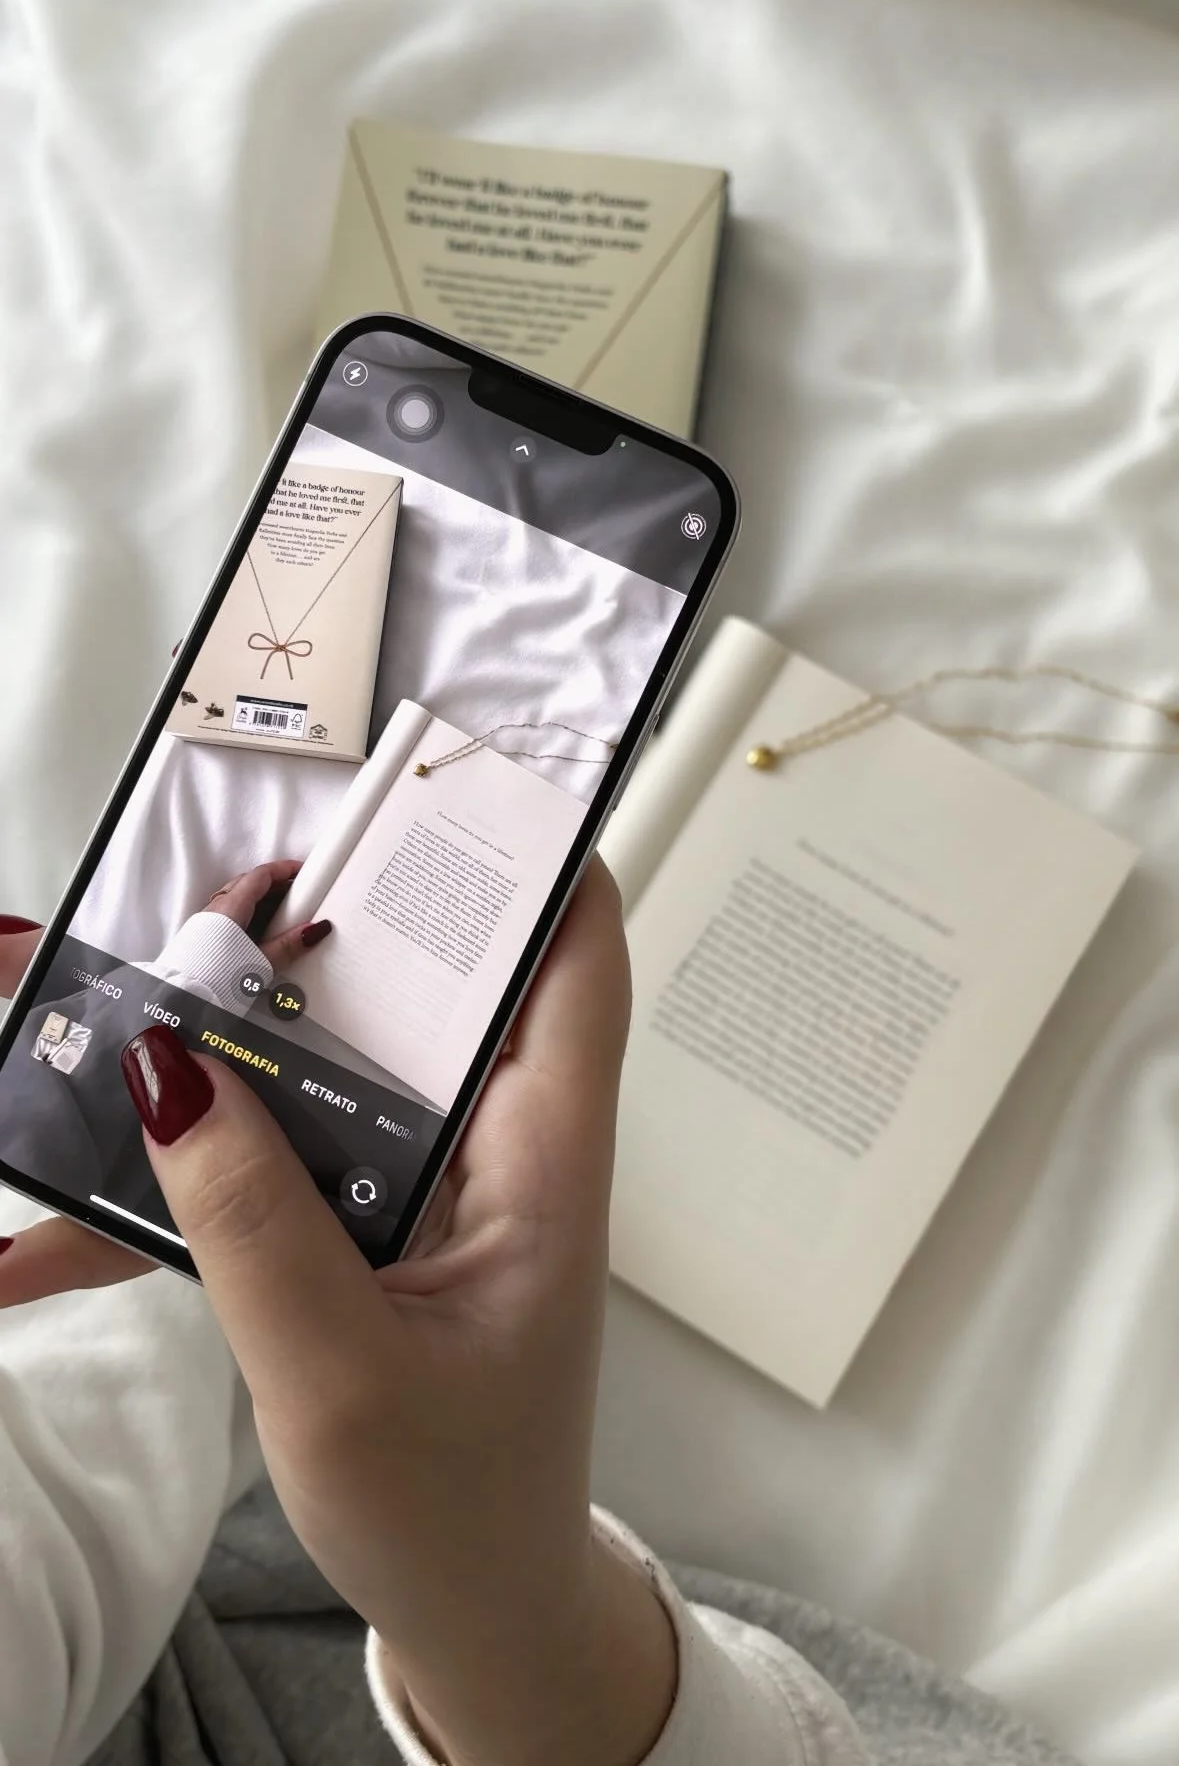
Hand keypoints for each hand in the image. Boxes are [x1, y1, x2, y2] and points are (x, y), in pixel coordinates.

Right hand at [1, 867, 675, 1765]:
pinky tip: (57, 1213)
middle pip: (425, 993)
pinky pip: (270, 1169)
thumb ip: (254, 1225)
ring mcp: (419, 1196)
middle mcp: (489, 1153)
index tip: (464, 776)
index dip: (543, 859)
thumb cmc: (454, 1513)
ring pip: (328, 1072)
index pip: (578, 969)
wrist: (473, 1623)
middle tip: (221, 889)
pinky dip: (184, 1173)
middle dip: (325, 927)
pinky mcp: (359, 1240)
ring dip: (226, 1043)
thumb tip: (170, 1067)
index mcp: (540, 1163)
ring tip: (114, 998)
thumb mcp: (342, 1377)